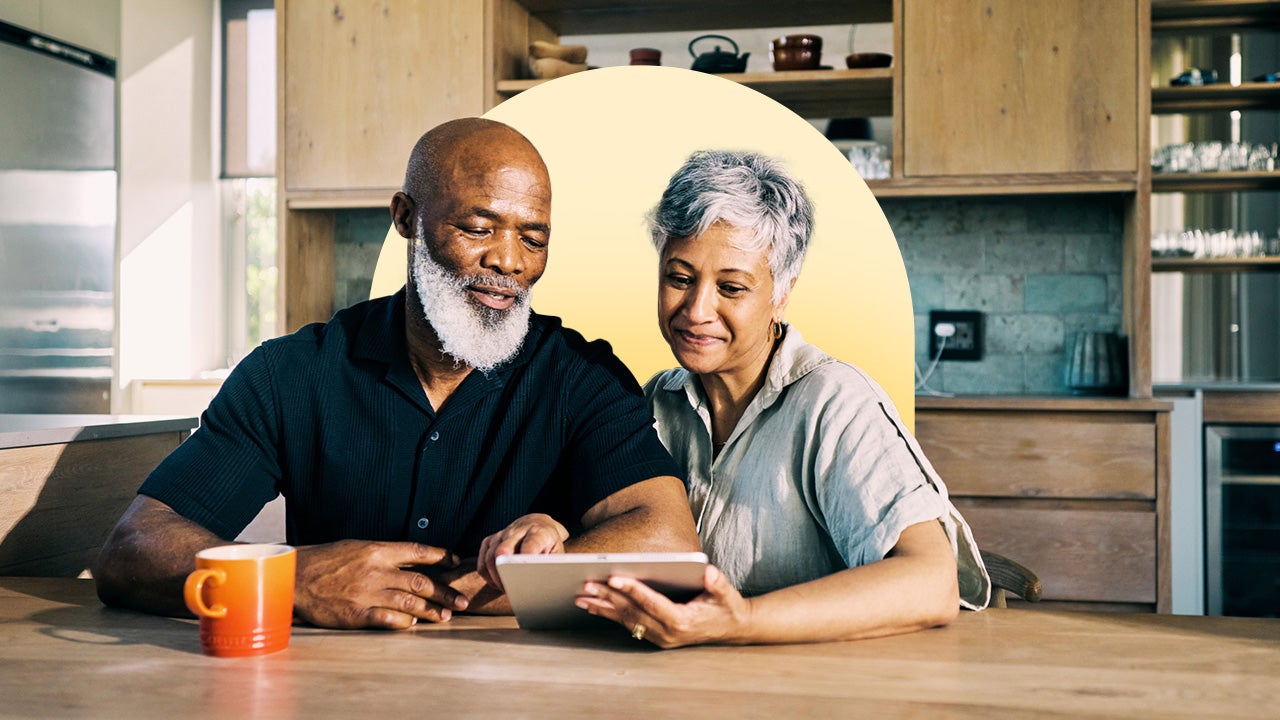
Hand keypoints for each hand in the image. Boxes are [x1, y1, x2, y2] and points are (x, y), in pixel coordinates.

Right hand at [293, 540, 466, 628]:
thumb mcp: (357, 547)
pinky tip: (414, 624)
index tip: (455, 561)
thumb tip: (411, 558)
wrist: (295, 578)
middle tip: (462, 602)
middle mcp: (376, 571)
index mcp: (377, 550)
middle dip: (445, 592)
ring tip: (445, 617)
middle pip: (421, 581)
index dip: (441, 556)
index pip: (418, 551)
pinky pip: (389, 619)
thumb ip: (384, 553)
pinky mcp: (357, 614)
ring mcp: (368, 593)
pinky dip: (405, 622)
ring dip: (431, 611)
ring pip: (410, 601)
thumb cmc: (326, 561)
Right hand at [476, 513, 568, 589]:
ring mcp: (501, 534)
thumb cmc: (549, 543)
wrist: (537, 524)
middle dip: (504, 572)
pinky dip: (487, 574)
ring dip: (496, 577)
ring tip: (506, 588)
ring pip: (490, 556)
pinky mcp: (490, 540)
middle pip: (503, 550)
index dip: (526, 558)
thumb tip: (544, 582)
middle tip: (511, 588)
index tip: (525, 572)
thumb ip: (553, 564)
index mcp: (538, 532)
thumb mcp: (558, 551)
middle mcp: (517, 530)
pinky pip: (482, 560)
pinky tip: (497, 582)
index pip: (530, 544)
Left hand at [574, 564, 751, 647]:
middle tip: (586, 584)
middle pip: (632, 612)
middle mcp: (667, 632)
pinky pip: (628, 625)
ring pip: (626, 621)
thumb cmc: (727, 607)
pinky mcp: (655, 636)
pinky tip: (595, 606)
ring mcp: (660, 637)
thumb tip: (708, 573)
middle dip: (608, 597)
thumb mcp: (726, 594)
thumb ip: (717, 584)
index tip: (614, 578)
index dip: (632, 590)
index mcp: (682, 621)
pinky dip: (610, 615)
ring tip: (581, 597)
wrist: (732, 628)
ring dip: (602, 608)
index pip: (652, 603)